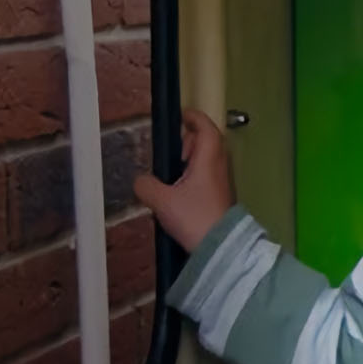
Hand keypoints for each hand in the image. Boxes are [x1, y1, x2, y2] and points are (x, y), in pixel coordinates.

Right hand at [133, 108, 234, 252]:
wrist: (219, 247)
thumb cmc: (194, 218)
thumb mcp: (162, 201)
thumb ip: (146, 185)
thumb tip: (140, 180)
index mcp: (209, 158)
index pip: (206, 127)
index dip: (194, 118)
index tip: (180, 116)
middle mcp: (219, 165)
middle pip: (206, 141)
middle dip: (187, 142)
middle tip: (170, 156)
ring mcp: (221, 181)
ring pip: (205, 160)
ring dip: (188, 162)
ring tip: (171, 177)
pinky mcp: (219, 196)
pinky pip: (205, 176)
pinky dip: (192, 176)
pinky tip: (178, 193)